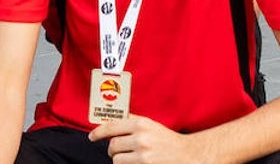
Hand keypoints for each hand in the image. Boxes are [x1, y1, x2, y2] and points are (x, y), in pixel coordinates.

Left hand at [89, 114, 208, 162]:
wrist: (188, 155)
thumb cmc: (168, 140)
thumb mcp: (151, 125)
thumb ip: (133, 122)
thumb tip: (112, 119)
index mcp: (141, 124)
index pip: (112, 126)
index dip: (98, 132)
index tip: (92, 136)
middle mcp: (141, 138)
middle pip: (112, 145)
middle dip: (113, 149)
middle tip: (118, 151)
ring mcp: (143, 155)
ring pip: (117, 160)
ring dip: (120, 160)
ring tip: (130, 158)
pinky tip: (136, 163)